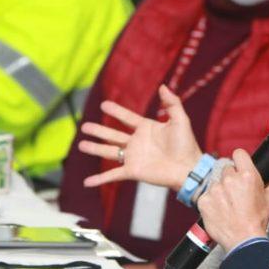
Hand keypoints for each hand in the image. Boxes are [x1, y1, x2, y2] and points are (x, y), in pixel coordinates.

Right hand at [79, 85, 202, 190]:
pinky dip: (99, 178)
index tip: (103, 104)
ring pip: (109, 151)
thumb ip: (172, 103)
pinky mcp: (133, 171)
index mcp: (147, 129)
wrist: (188, 168)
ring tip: (81, 144)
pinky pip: (112, 175)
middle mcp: (137, 142)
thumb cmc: (186, 144)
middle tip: (84, 126)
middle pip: (113, 134)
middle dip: (99, 130)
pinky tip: (86, 182)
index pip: (127, 118)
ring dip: (95, 148)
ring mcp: (134, 157)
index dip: (116, 111)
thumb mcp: (180, 119)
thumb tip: (163, 86)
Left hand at [197, 149, 268, 251]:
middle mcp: (230, 180)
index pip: (239, 153)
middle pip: (227, 169)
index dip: (240, 160)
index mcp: (247, 176)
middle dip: (231, 179)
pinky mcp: (204, 200)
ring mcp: (215, 190)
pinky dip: (211, 202)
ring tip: (228, 206)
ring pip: (216, 183)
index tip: (239, 166)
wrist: (243, 240)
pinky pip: (206, 196)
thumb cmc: (256, 221)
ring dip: (220, 191)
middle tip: (236, 194)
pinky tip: (219, 211)